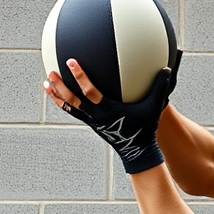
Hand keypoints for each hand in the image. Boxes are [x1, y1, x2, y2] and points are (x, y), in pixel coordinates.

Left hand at [44, 58, 174, 173]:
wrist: (136, 151)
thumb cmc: (145, 128)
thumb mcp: (154, 108)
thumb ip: (159, 87)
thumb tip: (168, 68)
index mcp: (108, 110)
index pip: (90, 91)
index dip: (80, 77)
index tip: (71, 62)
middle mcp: (96, 115)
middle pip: (73, 100)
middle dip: (61, 86)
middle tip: (51, 71)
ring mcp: (91, 120)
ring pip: (69, 106)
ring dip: (57, 95)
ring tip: (45, 83)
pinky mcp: (90, 123)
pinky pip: (73, 111)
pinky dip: (63, 102)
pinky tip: (58, 94)